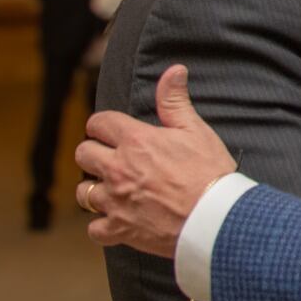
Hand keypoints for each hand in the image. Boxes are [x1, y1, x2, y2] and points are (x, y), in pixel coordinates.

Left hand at [75, 64, 236, 256]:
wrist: (217, 218)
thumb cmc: (210, 173)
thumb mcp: (196, 131)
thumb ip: (175, 101)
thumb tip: (174, 71)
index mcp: (135, 141)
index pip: (99, 123)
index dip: (104, 125)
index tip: (113, 131)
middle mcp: (118, 169)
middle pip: (83, 154)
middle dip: (95, 153)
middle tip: (113, 159)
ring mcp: (116, 201)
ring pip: (83, 192)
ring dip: (95, 189)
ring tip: (113, 190)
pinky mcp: (120, 229)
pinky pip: (94, 229)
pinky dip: (102, 226)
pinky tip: (116, 221)